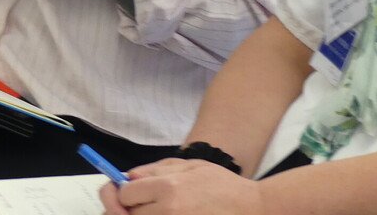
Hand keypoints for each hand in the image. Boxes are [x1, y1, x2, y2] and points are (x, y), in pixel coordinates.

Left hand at [99, 158, 263, 214]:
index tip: (127, 192)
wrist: (254, 209)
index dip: (121, 193)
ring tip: (153, 209)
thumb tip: (128, 176)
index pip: (124, 194)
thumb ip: (154, 169)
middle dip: (127, 209)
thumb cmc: (223, 186)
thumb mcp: (189, 166)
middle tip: (133, 205)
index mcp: (167, 187)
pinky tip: (165, 214)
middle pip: (127, 214)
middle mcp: (168, 210)